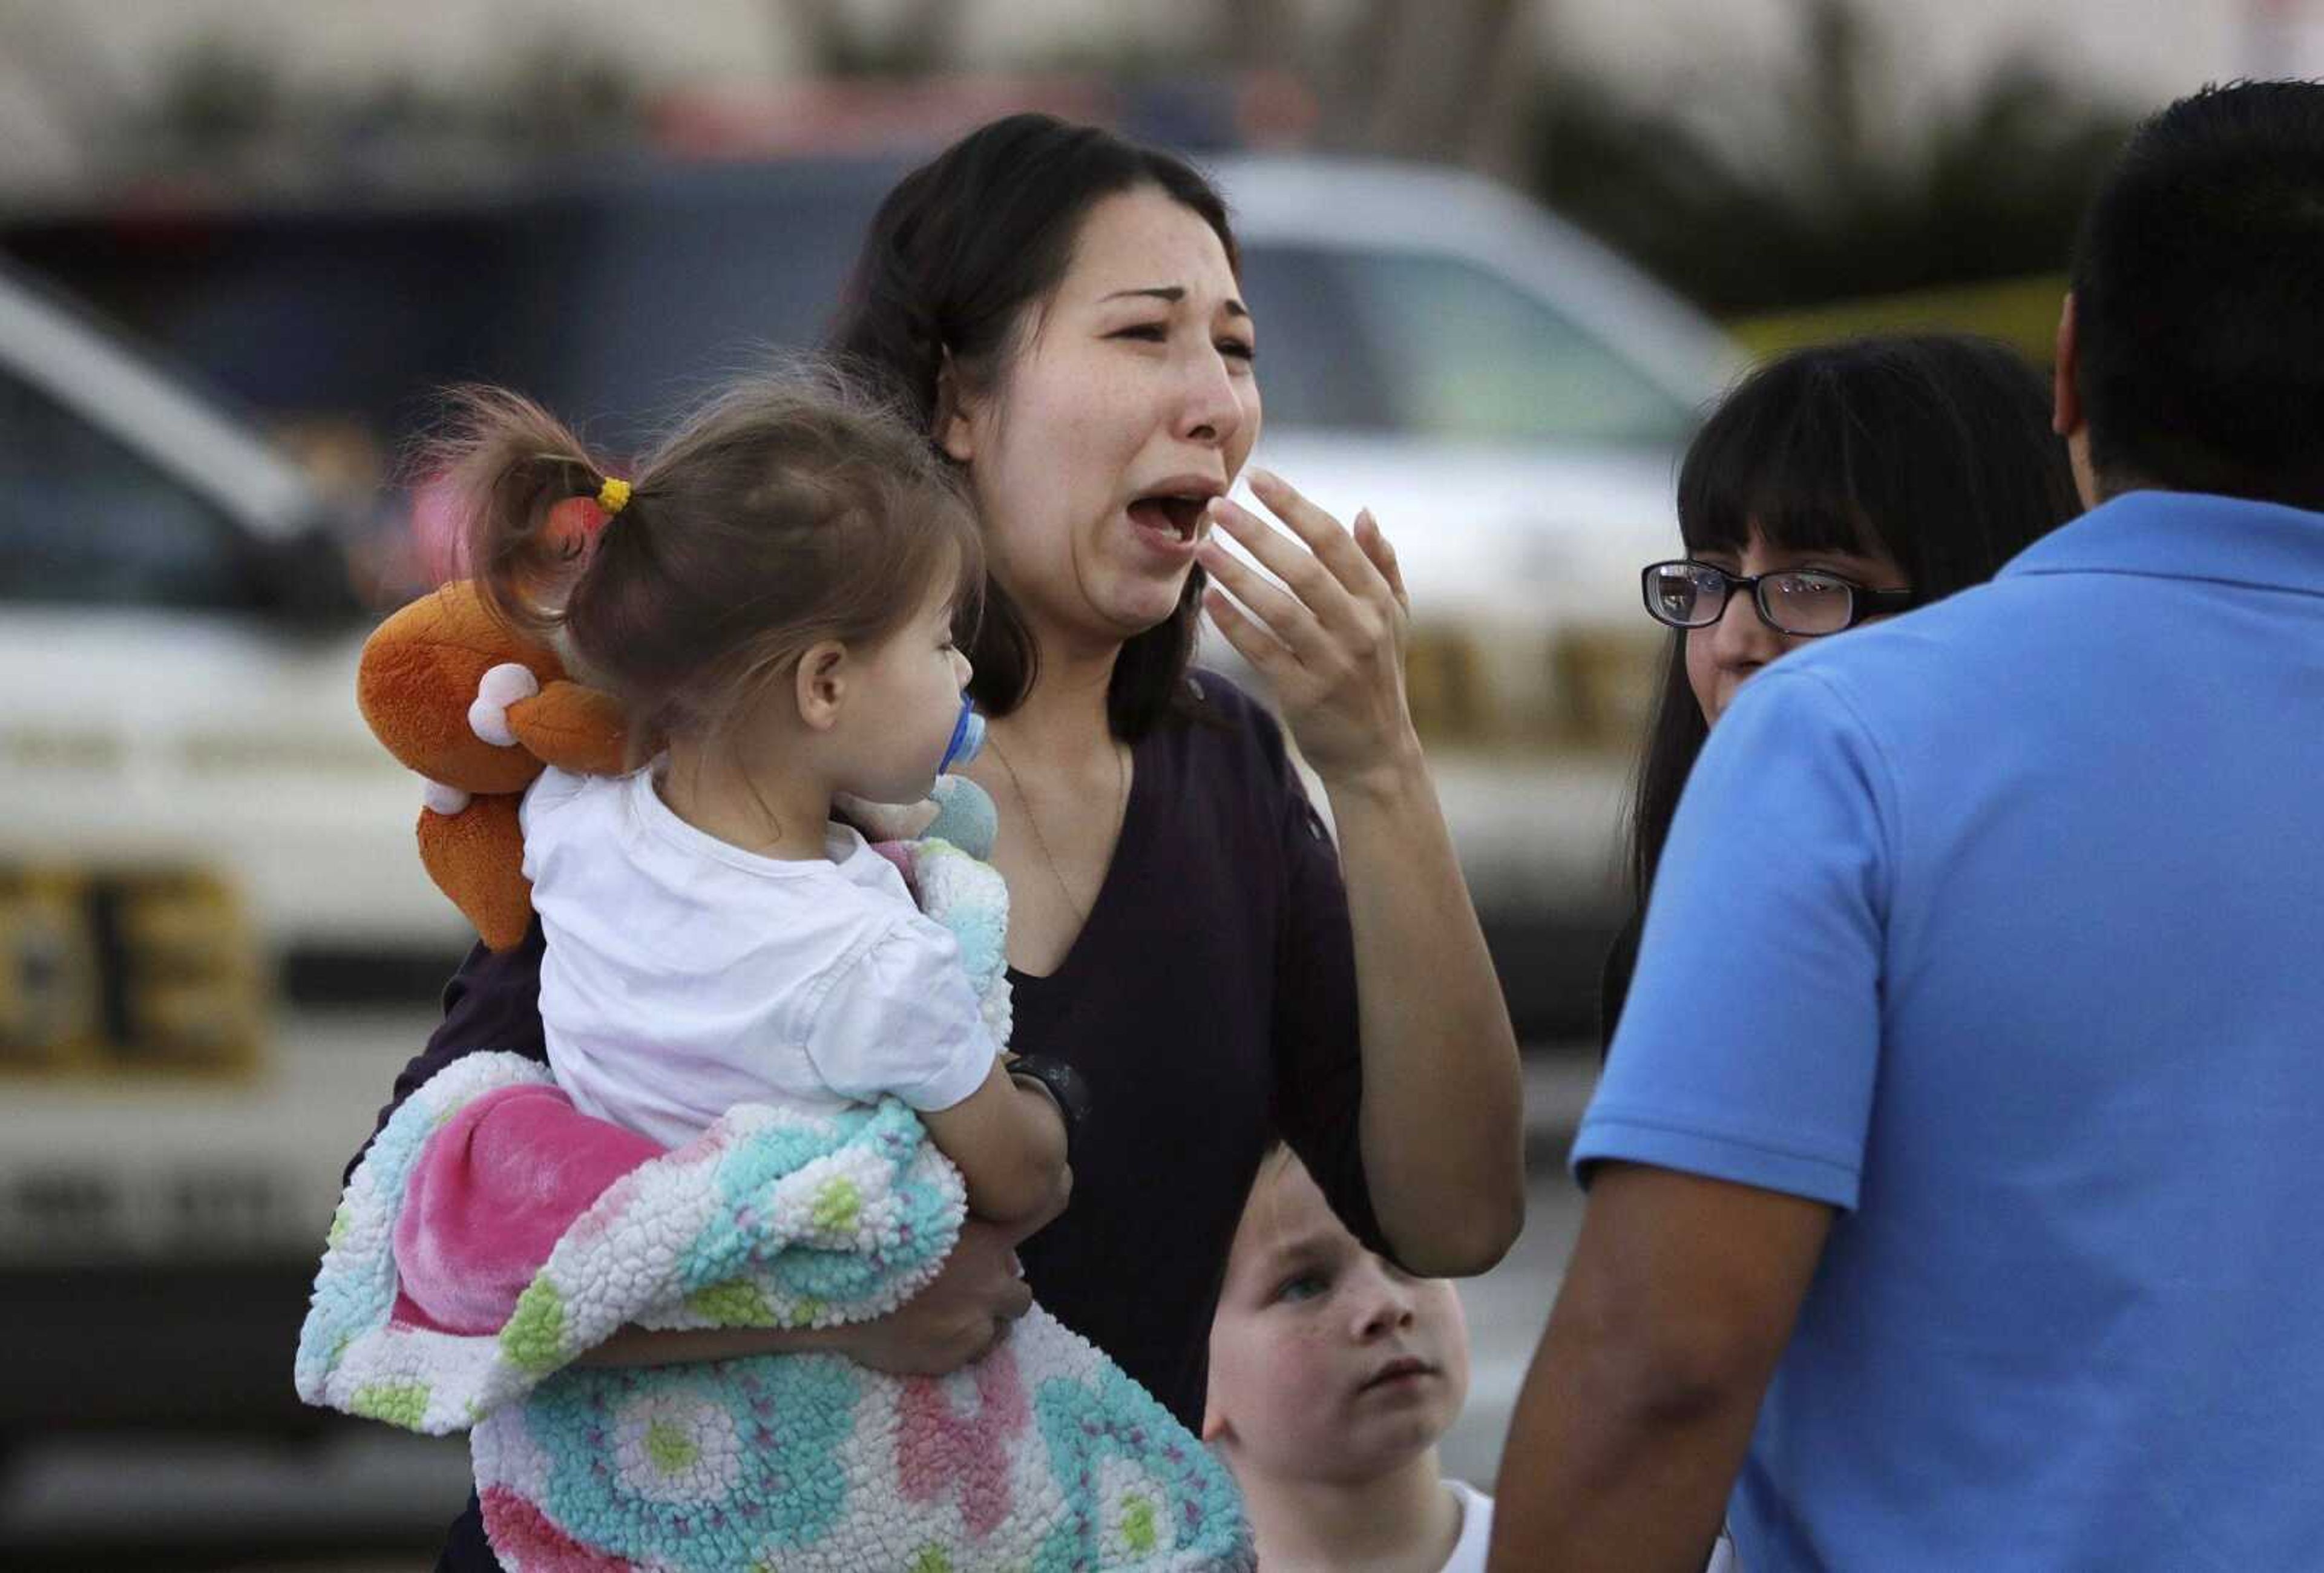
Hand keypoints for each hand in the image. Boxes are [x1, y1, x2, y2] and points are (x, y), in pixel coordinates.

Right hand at [828, 1215, 1036, 1375]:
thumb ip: (957, 1208)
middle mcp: (991, 1284)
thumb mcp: (923, 1204)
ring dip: (981, 1324)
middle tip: (967, 1291)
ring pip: (998, 1332)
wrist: (835, 1288)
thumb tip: (971, 1206)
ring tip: (948, 1317)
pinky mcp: (951, 1359)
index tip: (1016, 1231)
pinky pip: (968, 1357)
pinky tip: (929, 1335)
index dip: (1031, 1223)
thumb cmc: (873, 1237)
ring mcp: (973, 1326)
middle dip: (998, 1294)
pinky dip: (956, 1348)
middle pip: (1019, 1295)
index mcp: (988, 1240)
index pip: (1040, 1218)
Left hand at [1198, 469, 1418, 791]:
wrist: (1376, 754)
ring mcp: (1333, 663)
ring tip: (1203, 547)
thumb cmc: (1379, 676)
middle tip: (1217, 504)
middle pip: (1304, 569)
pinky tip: (1209, 599)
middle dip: (1258, 533)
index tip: (1258, 477)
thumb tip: (1364, 513)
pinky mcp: (1304, 694)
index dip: (1294, 506)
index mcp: (1379, 602)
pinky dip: (1236, 625)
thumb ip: (1382, 565)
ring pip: (1280, 609)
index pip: (1334, 541)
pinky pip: (1263, 652)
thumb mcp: (1396, 620)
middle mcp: (1360, 629)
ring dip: (1239, 575)